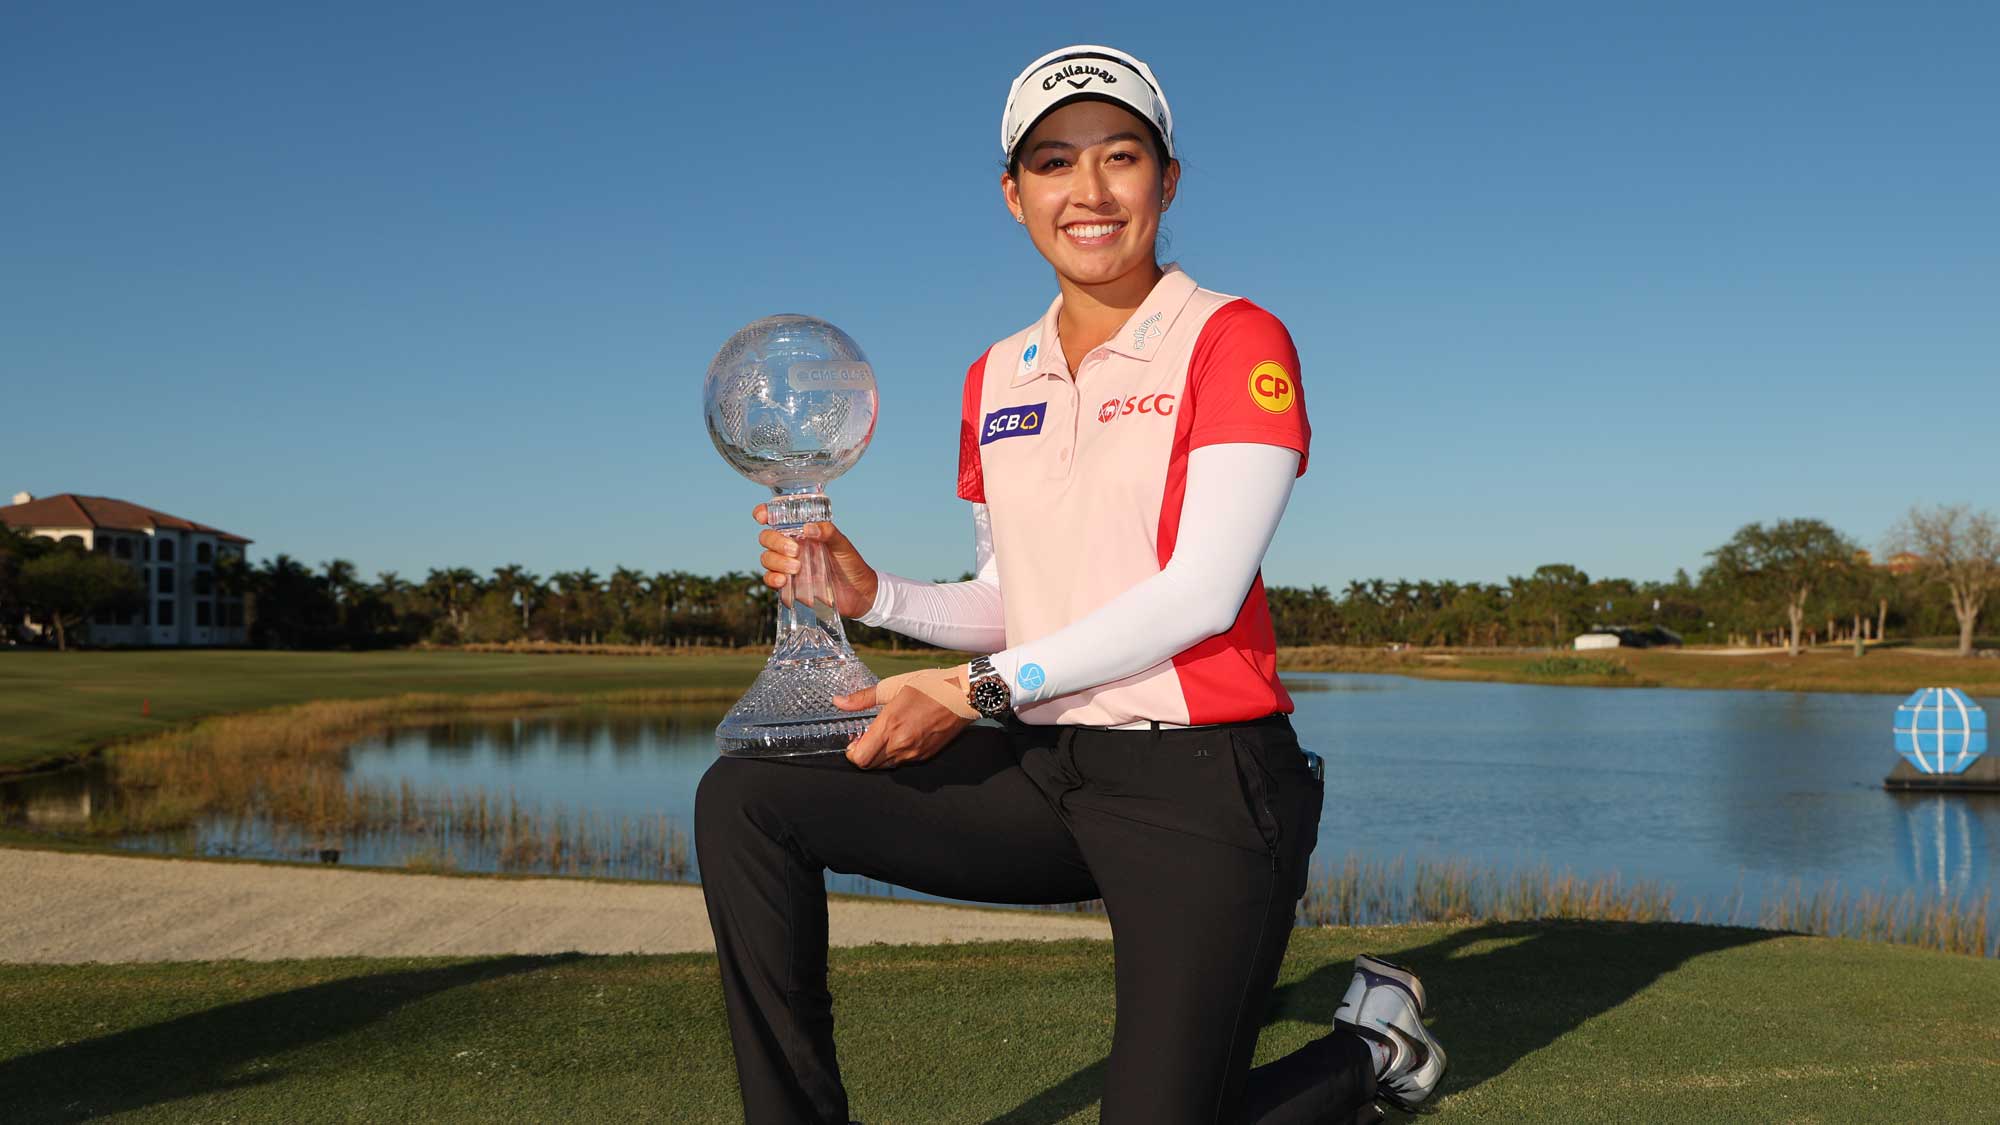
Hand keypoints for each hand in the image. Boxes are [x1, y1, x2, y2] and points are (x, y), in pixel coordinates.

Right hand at [753, 504, 878, 618]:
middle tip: (795, 551)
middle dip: (775, 542)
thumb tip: (808, 527)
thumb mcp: (843, 545)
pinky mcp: (789, 585)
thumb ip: (829, 533)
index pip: (777, 519)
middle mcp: (792, 546)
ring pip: (766, 558)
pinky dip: (772, 578)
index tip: (762, 517)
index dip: (765, 514)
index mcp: (803, 532)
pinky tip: (783, 581)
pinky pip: (769, 579)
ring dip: (776, 561)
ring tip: (796, 568)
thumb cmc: (852, 565)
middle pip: (767, 538)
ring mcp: (788, 565)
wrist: (859, 595)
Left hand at [834, 667, 976, 768]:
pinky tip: (901, 736)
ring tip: (885, 735)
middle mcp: (901, 745)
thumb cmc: (930, 686)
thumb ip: (863, 698)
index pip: (860, 758)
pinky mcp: (926, 755)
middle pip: (870, 765)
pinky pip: (903, 762)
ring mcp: (915, 753)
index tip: (855, 739)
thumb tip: (839, 702)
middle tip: (866, 737)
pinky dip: (896, 754)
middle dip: (863, 754)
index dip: (852, 752)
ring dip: (880, 755)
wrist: (963, 695)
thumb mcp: (893, 685)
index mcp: (890, 727)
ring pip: (886, 765)